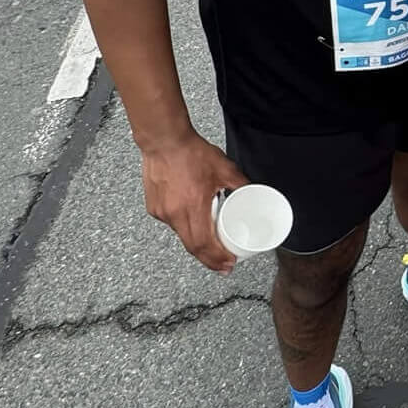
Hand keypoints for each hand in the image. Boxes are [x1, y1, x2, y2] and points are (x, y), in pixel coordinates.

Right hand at [140, 131, 250, 272]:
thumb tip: (253, 192)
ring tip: (212, 248)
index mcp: (193, 206)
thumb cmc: (192, 153)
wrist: (165, 141)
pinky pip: (172, 224)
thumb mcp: (224, 168)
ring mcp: (162, 212)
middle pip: (192, 248)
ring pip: (182, 236)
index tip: (228, 264)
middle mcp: (175, 214)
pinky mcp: (154, 208)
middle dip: (209, 260)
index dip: (217, 258)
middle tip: (223, 265)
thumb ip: (240, 183)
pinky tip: (193, 224)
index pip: (204, 244)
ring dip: (197, 245)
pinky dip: (185, 228)